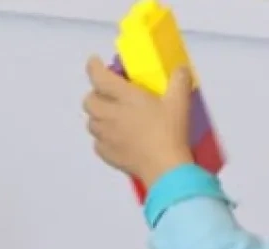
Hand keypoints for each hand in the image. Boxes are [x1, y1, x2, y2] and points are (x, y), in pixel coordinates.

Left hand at [83, 56, 196, 188]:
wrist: (164, 167)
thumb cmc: (170, 132)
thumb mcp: (180, 100)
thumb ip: (179, 79)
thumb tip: (179, 70)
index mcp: (125, 97)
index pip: (99, 77)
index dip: (93, 67)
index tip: (94, 62)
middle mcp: (110, 115)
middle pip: (89, 101)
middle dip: (95, 94)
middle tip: (109, 93)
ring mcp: (106, 136)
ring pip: (91, 121)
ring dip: (98, 115)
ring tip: (114, 115)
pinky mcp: (106, 154)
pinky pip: (97, 141)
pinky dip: (103, 136)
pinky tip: (117, 136)